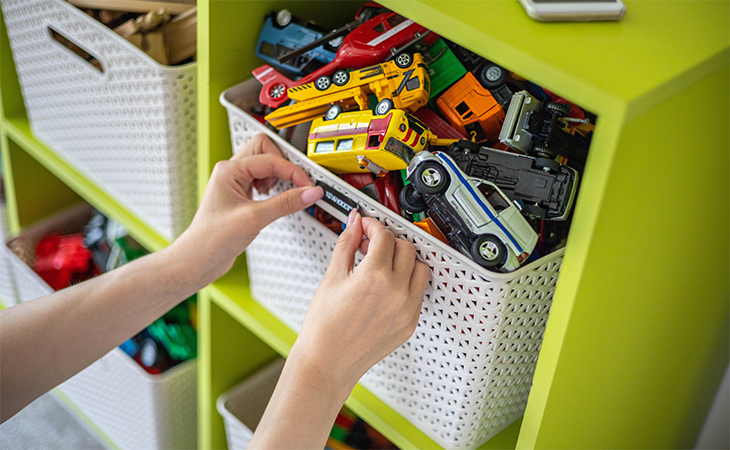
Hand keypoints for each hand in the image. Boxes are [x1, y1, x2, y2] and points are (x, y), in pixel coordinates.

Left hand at [167, 134, 323, 287]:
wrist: (199, 260)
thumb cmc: (212, 239)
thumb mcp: (254, 218)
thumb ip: (286, 203)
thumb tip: (310, 192)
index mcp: (229, 170)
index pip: (270, 159)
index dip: (292, 172)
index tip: (307, 186)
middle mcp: (231, 172)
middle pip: (266, 150)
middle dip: (283, 165)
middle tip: (297, 182)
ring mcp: (235, 184)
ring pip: (265, 165)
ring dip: (278, 176)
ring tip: (283, 193)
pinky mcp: (241, 197)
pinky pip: (262, 180)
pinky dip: (274, 188)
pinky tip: (275, 201)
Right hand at [288, 209, 431, 393]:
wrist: (327, 363)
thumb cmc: (324, 328)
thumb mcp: (331, 278)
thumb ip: (346, 245)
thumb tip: (354, 225)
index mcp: (375, 277)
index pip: (385, 236)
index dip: (373, 226)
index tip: (366, 226)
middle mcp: (396, 292)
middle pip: (406, 248)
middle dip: (389, 240)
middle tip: (372, 244)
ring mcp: (406, 309)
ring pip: (420, 268)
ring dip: (405, 260)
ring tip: (384, 263)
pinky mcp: (410, 323)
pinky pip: (419, 293)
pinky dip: (408, 282)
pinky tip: (389, 284)